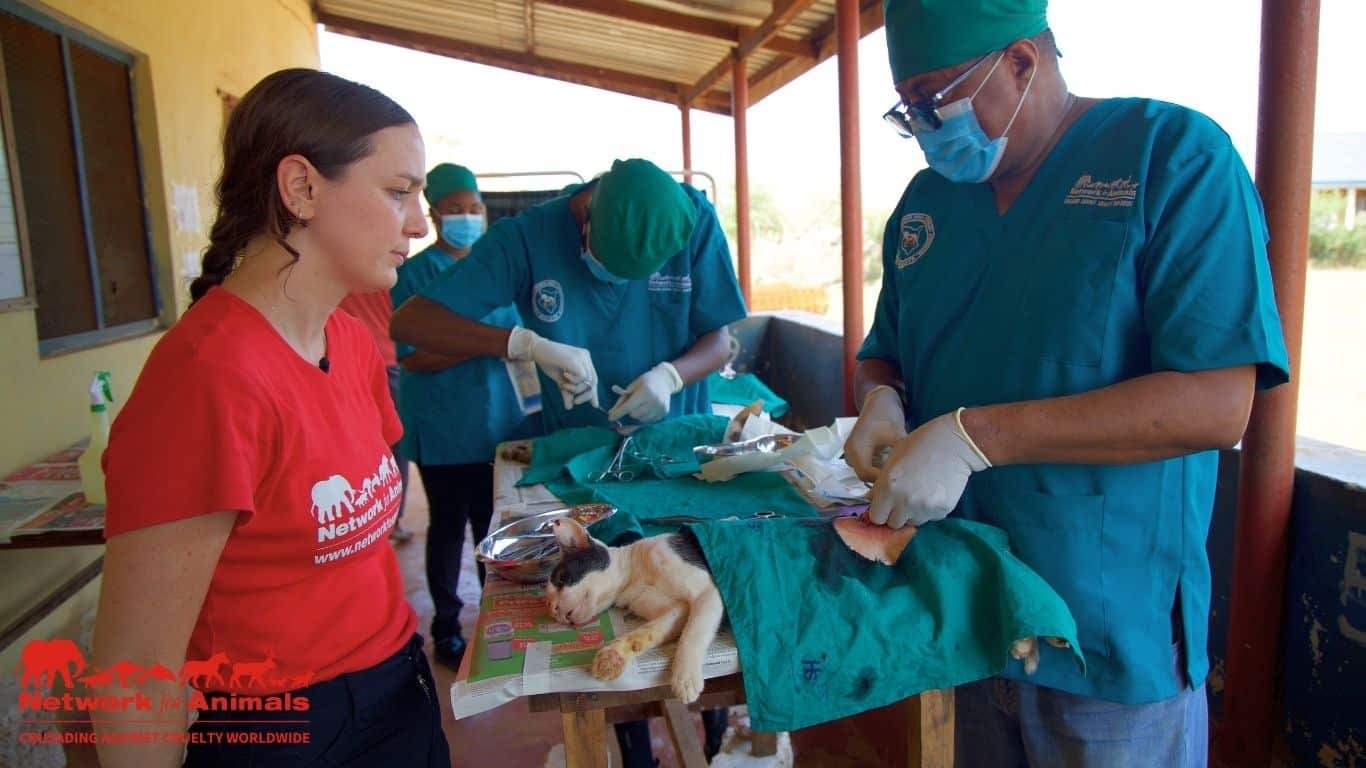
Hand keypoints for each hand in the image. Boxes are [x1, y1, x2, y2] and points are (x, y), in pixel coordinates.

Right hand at [507, 327, 598, 409]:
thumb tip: (569, 407)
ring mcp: (581, 356)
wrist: (537, 350)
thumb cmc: (548, 363)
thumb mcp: (560, 380)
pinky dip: (574, 382)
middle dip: (586, 395)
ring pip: (588, 380)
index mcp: (585, 359)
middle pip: (593, 381)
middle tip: (576, 402)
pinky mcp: (575, 359)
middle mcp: (585, 356)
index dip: (593, 392)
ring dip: (576, 389)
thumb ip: (567, 391)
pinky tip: (564, 377)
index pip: (593, 378)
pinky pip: (582, 377)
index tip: (594, 405)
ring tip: (564, 386)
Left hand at [606, 362, 681, 423]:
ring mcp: (660, 409)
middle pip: (634, 415)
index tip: (610, 418)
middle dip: (628, 413)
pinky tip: (645, 410)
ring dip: (636, 417)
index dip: (618, 413)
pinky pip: (649, 422)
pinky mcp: (663, 414)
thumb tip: (611, 412)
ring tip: (638, 407)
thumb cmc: (646, 382)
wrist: (665, 381)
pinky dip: (643, 418)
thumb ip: (622, 399)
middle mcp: (654, 401)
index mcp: (645, 392)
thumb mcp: (632, 386)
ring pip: (641, 420)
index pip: (628, 407)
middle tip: (629, 407)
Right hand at [844, 386, 908, 482]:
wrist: (879, 401)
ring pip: (867, 473)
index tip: (899, 484)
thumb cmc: (886, 414)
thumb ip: (901, 454)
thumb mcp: (896, 434)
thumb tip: (913, 472)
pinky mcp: (859, 453)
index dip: (882, 482)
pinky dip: (880, 469)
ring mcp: (853, 454)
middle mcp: (850, 454)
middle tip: (901, 483)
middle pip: (865, 477)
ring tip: (899, 476)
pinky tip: (894, 467)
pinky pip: (868, 467)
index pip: (866, 475)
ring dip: (881, 475)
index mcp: (856, 449)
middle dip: (882, 480)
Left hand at [867, 408, 991, 528]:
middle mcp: (905, 501)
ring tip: (920, 492)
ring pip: (913, 522)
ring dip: (913, 513)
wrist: (954, 444)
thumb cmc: (920, 445)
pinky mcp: (942, 510)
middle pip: (894, 523)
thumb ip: (880, 484)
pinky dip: (930, 509)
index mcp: (888, 487)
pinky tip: (934, 491)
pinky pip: (930, 517)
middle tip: (903, 499)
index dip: (880, 511)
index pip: (876, 517)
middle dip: (895, 514)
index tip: (885, 505)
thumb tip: (872, 499)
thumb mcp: (893, 459)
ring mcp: (925, 507)